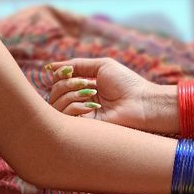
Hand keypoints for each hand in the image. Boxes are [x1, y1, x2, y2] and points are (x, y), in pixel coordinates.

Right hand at [46, 58, 177, 133]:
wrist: (142, 103)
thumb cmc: (127, 83)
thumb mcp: (101, 66)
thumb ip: (77, 65)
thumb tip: (51, 67)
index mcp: (85, 89)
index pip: (58, 82)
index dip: (60, 74)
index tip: (70, 71)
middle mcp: (81, 102)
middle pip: (54, 93)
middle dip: (66, 83)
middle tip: (86, 83)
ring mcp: (83, 116)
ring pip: (57, 104)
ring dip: (71, 94)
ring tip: (91, 94)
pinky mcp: (85, 128)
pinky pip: (66, 116)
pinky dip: (75, 107)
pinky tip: (91, 107)